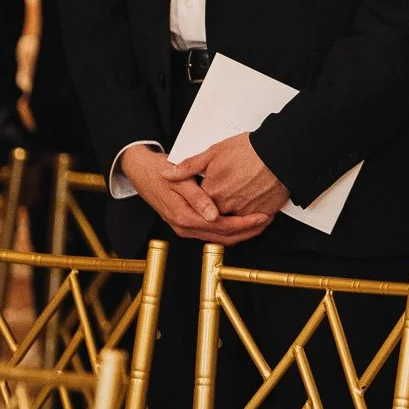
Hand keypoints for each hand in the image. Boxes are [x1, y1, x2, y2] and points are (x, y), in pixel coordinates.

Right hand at [120, 144, 271, 244]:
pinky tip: (241, 221)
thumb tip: (214, 216)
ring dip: (240, 232)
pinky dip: (229, 230)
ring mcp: (184, 228)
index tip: (262, 216)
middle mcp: (184, 227)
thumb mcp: (178, 178)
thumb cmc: (159, 171)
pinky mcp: (186, 224)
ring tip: (259, 222)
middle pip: (223, 237)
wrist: (140, 171)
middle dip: (248, 231)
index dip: (245, 224)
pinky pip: (212, 233)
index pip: (222, 227)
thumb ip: (197, 197)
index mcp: (184, 216)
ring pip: (219, 238)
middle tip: (267, 220)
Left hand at [164, 133, 289, 223]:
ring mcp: (244, 212)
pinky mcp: (262, 214)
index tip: (206, 196)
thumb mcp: (213, 152)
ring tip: (236, 214)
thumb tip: (166, 174)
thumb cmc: (249, 150)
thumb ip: (188, 167)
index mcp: (212, 192)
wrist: (278, 154)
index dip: (201, 203)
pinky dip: (251, 224)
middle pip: (216, 218)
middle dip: (216, 216)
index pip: (200, 206)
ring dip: (234, 224)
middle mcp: (226, 206)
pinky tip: (251, 218)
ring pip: (234, 225)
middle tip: (220, 207)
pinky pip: (253, 226)